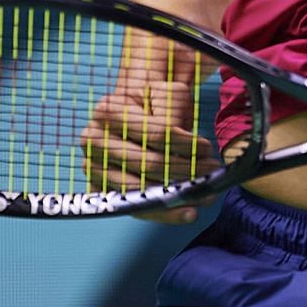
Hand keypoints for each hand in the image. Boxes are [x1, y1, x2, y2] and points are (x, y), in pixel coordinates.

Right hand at [79, 34, 218, 223]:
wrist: (131, 113)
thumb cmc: (152, 104)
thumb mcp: (165, 93)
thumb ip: (174, 111)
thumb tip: (189, 143)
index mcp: (109, 110)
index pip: (157, 133)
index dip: (186, 144)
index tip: (207, 148)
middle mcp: (94, 140)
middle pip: (149, 163)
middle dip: (187, 170)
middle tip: (212, 171)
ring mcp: (94, 168)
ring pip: (142, 188)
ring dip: (179, 193)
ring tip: (207, 193)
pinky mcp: (102, 191)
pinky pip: (135, 207)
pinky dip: (163, 213)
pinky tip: (188, 212)